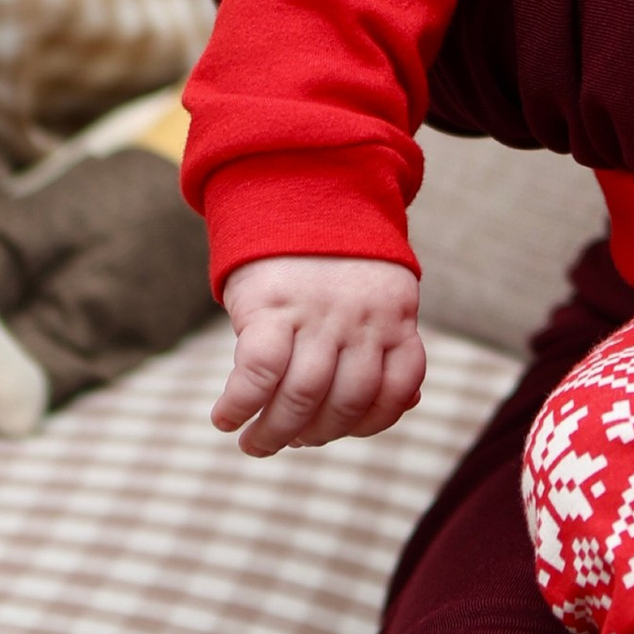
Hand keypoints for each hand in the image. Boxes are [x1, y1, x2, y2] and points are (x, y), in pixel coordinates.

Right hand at [214, 255, 425, 456]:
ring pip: (302, 396)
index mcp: (395, 316)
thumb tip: (408, 403)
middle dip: (316, 435)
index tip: (339, 430)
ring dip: (274, 433)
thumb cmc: (337, 259)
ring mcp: (317, 314)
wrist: (298, 190)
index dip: (370, 423)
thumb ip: (389, 345)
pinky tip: (225, 418)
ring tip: (254, 443)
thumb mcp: (378, 294)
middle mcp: (361, 319)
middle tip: (289, 442)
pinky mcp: (272, 306)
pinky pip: (259, 373)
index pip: (397, 389)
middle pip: (346, 402)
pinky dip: (239, 405)